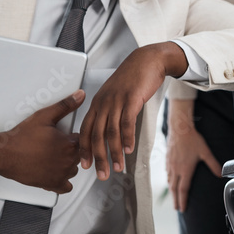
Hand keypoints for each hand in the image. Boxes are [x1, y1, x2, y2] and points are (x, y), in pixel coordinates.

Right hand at [0, 90, 84, 192]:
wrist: (3, 154)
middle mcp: (68, 161)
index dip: (74, 137)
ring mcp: (60, 174)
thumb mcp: (44, 116)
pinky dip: (63, 181)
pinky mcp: (51, 185)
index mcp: (69, 144)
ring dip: (68, 164)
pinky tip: (55, 173)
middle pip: (80, 155)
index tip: (65, 136)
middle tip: (56, 145)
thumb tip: (81, 95)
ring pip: (74, 170)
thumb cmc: (22, 136)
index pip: (84, 140)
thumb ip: (66, 105)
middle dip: (71, 150)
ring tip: (54, 156)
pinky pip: (66, 187)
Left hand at [79, 42, 187, 179]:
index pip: (86, 130)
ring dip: (114, 152)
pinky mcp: (131, 99)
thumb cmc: (132, 78)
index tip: (85, 165)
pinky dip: (127, 138)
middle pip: (97, 135)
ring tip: (118, 166)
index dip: (85, 150)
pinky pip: (127, 122)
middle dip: (98, 158)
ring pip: (111, 132)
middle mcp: (104, 102)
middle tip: (102, 174)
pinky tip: (129, 149)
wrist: (147, 60)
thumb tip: (108, 131)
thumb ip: (109, 110)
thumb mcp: (114, 94)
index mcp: (97, 102)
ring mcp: (117, 101)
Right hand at [166, 99, 220, 211]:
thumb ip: (213, 165)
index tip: (183, 209)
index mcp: (185, 170)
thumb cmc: (193, 140)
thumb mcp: (205, 152)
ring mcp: (170, 165)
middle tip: (177, 208)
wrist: (179, 129)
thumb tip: (222, 174)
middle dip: (175, 200)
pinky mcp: (167, 160)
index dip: (183, 201)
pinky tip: (170, 181)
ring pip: (169, 182)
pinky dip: (168, 181)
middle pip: (174, 189)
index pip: (183, 190)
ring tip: (174, 197)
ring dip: (172, 192)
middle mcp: (176, 170)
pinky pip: (167, 174)